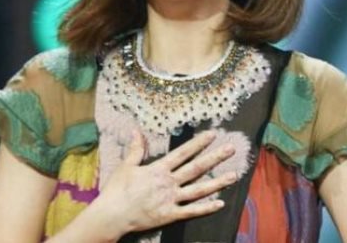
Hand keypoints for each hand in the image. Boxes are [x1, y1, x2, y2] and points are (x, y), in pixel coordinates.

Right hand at [94, 130, 237, 235]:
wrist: (113, 214)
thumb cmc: (117, 190)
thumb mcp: (126, 166)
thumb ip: (135, 149)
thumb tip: (136, 131)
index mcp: (158, 169)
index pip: (183, 153)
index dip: (198, 143)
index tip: (212, 134)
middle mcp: (168, 182)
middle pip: (196, 168)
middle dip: (215, 157)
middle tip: (231, 149)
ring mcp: (171, 199)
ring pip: (199, 189)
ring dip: (218, 182)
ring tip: (234, 175)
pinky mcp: (170, 215)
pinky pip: (192, 211)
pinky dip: (206, 208)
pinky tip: (220, 203)